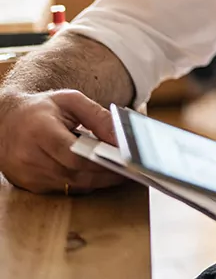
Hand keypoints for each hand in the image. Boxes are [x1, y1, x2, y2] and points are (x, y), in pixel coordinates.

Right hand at [0, 89, 122, 193]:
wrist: (4, 121)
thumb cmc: (41, 108)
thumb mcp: (71, 101)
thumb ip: (97, 117)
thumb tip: (120, 137)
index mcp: (40, 131)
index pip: (73, 154)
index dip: (100, 160)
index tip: (124, 160)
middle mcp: (29, 156)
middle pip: (74, 173)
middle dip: (105, 174)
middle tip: (130, 170)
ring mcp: (27, 174)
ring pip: (70, 184)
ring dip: (97, 181)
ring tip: (120, 172)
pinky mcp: (29, 185)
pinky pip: (62, 189)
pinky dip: (82, 183)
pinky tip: (98, 175)